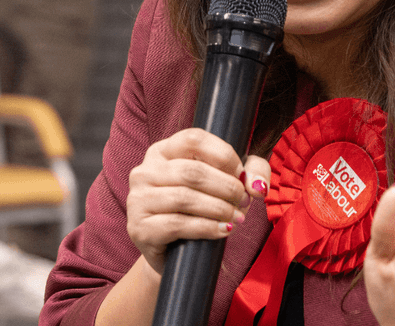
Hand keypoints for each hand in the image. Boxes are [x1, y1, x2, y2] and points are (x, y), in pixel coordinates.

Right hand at [126, 127, 270, 274]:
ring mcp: (137, 199)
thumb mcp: (226, 183)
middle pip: (192, 171)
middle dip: (226, 187)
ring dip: (219, 208)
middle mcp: (144, 171)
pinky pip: (178, 224)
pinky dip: (207, 227)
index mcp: (162, 151)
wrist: (174, 254)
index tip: (241, 174)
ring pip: (185, 197)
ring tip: (237, 217)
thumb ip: (250, 172)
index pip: (193, 139)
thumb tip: (257, 185)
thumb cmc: (200, 211)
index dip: (223, 155)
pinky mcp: (139, 228)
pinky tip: (223, 230)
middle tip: (244, 201)